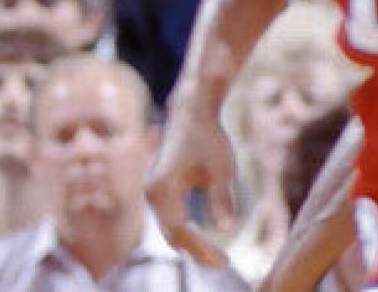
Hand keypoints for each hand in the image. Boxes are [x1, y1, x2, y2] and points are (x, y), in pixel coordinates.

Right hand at [146, 95, 236, 266]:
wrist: (192, 113)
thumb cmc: (209, 139)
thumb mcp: (222, 169)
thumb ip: (221, 199)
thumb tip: (225, 228)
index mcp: (163, 188)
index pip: (180, 230)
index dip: (201, 249)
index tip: (225, 261)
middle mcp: (152, 191)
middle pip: (170, 233)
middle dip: (195, 251)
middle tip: (223, 264)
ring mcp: (152, 189)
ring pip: (168, 227)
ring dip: (190, 243)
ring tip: (216, 257)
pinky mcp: (158, 187)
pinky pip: (168, 217)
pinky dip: (183, 231)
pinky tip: (202, 238)